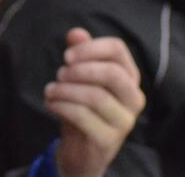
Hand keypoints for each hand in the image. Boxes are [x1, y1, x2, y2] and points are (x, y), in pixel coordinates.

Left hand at [45, 28, 145, 176]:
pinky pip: (84, 117)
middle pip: (112, 73)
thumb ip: (81, 54)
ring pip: (96, 96)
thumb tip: (76, 33)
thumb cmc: (84, 107)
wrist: (82, 151)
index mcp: (129, 77)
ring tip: (50, 91)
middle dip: (79, 70)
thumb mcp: (81, 78)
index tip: (67, 56)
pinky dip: (62, 107)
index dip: (90, 48)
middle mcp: (134, 98)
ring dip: (66, 90)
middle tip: (59, 74)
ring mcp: (124, 121)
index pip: (117, 50)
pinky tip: (51, 104)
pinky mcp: (109, 140)